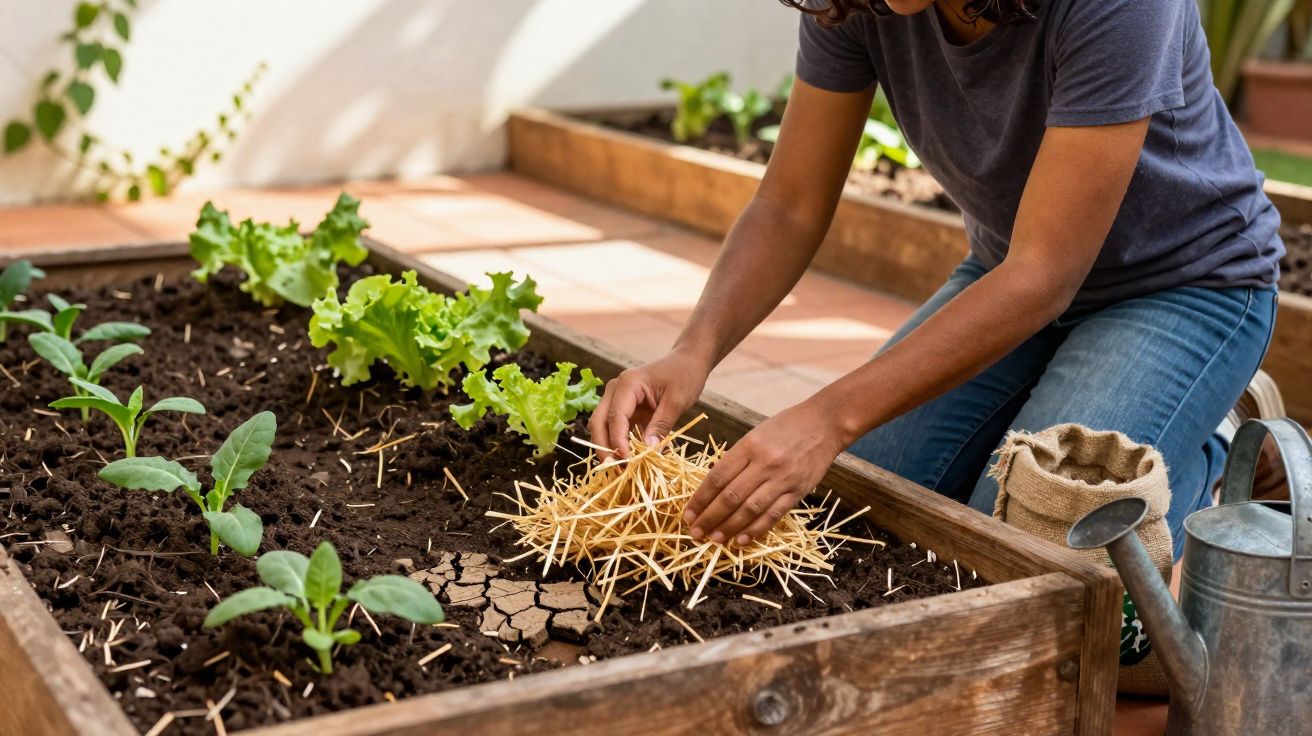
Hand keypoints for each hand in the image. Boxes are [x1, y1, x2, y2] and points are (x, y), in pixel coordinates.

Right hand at [588, 347, 711, 457]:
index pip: (615, 417)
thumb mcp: (677, 401)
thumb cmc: (684, 375)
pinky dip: (619, 445)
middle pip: (599, 423)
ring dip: (609, 448)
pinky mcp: (624, 410)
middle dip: (604, 448)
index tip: (627, 460)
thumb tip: (648, 451)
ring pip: (603, 428)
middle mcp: (615, 390)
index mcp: (627, 384)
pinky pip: (615, 430)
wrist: (687, 362)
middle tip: (616, 470)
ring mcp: (617, 399)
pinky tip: (629, 461)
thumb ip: (661, 425)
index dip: (618, 441)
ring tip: (622, 469)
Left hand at [684, 398, 846, 544]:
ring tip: (714, 539)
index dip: (700, 499)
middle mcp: (764, 463)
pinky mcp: (798, 491)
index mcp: (749, 446)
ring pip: (750, 509)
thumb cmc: (787, 427)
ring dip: (729, 527)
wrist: (825, 424)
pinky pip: (774, 514)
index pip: (717, 477)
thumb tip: (714, 486)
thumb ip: (737, 459)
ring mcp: (782, 479)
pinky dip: (756, 529)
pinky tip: (742, 540)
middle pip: (730, 496)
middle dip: (709, 517)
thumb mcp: (756, 434)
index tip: (688, 514)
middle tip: (695, 532)